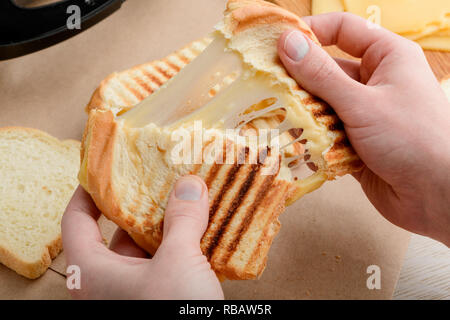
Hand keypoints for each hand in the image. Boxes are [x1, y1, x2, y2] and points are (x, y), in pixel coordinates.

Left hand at [61, 176, 223, 298]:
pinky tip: (203, 227)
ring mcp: (135, 290)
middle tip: (160, 178)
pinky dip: (181, 243)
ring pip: (146, 246)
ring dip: (168, 223)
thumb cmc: (173, 315)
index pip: (76, 221)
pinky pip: (166, 261)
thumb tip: (190, 184)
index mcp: (93, 272)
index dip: (87, 191)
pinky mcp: (159, 296)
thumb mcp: (178, 264)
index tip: (106, 170)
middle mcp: (110, 281)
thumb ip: (182, 220)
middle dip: (141, 203)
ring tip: (187, 197)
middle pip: (117, 230)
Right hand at [278, 12, 449, 245]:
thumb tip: (288, 42)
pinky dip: (310, 136)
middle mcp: (375, 81)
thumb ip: (321, 74)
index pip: (341, 30)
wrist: (438, 195)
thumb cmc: (412, 139)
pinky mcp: (356, 141)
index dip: (309, 32)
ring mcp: (365, 113)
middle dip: (298, 79)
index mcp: (386, 57)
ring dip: (301, 111)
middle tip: (265, 85)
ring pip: (323, 103)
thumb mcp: (362, 102)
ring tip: (273, 114)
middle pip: (327, 69)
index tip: (275, 45)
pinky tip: (290, 140)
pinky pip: (325, 131)